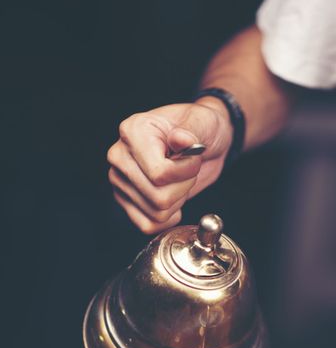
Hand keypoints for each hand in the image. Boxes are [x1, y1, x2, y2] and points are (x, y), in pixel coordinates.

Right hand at [107, 100, 232, 233]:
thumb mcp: (203, 122)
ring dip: (178, 200)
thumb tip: (180, 139)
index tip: (193, 157)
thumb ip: (191, 130)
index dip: (186, 172)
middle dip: (183, 187)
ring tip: (179, 180)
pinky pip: (147, 225)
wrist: (203, 141)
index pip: (159, 174)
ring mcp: (120, 181)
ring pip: (156, 213)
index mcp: (133, 131)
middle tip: (186, 170)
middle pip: (158, 197)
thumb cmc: (201, 129)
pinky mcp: (126, 200)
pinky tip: (175, 200)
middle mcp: (120, 157)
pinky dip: (167, 218)